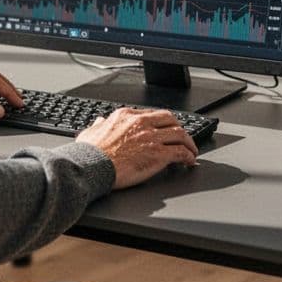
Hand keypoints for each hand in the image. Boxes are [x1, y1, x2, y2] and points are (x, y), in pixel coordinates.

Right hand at [76, 107, 197, 188]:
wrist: (91, 166)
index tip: (164, 130)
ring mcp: (151, 138)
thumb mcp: (90, 133)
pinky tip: (189, 161)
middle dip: (179, 128)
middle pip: (170, 119)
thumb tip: (100, 121)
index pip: (151, 114)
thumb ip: (98, 125)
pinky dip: (188, 156)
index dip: (161, 123)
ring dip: (189, 143)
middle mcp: (141, 123)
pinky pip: (180, 152)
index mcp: (126, 116)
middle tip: (182, 137)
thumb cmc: (89, 153)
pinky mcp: (158, 154)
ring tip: (191, 151)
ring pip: (180, 134)